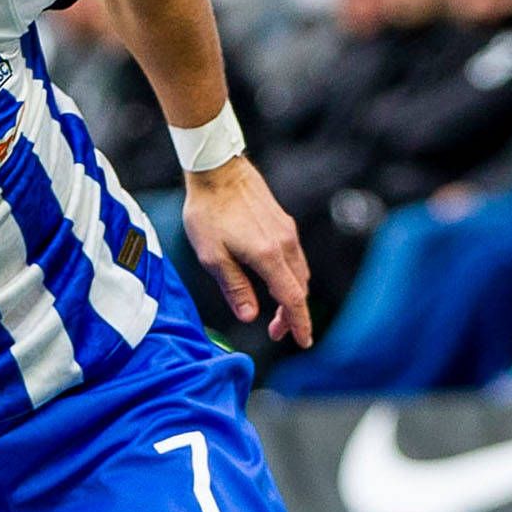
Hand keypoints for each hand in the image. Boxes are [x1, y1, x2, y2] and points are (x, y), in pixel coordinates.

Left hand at [180, 154, 313, 346]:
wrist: (216, 169)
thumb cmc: (208, 212)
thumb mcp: (212, 257)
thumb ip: (234, 288)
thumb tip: (250, 316)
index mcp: (268, 256)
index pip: (293, 299)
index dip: (299, 323)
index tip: (303, 342)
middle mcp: (284, 244)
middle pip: (300, 289)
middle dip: (293, 314)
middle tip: (276, 332)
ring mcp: (286, 231)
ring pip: (300, 273)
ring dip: (293, 295)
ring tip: (277, 310)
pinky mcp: (283, 222)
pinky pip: (295, 257)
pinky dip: (291, 276)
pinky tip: (275, 279)